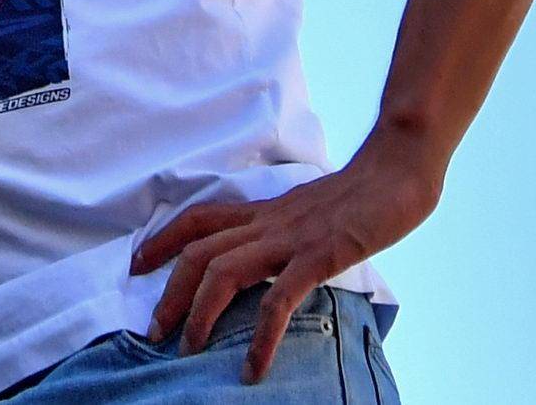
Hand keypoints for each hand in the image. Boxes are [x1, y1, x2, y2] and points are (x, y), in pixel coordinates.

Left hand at [131, 136, 442, 381]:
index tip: (138, 264)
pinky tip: (254, 367)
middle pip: (199, 252)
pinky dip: (261, 337)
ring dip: (199, 314)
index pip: (199, 220)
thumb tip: (275, 256)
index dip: (163, 239)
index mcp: (264, 211)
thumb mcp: (310, 211)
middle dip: (169, 291)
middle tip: (153, 330)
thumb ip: (287, 229)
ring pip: (223, 272)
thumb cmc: (361, 194)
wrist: (397, 169)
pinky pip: (279, 300)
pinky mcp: (318, 256)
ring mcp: (290, 238)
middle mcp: (267, 223)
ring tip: (188, 351)